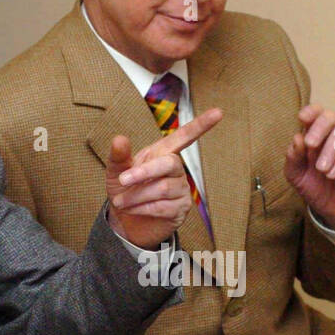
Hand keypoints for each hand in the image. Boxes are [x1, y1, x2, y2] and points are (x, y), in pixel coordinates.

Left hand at [106, 108, 223, 249]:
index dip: (201, 125)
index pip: (184, 137)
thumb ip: (119, 156)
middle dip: (144, 172)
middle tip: (122, 180)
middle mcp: (175, 169)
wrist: (125, 222)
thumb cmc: (124, 191)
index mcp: (162, 153)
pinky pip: (163, 207)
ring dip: (136, 196)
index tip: (219, 112)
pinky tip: (132, 210)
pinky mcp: (180, 209)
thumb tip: (119, 139)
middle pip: (169, 163)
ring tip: (121, 201)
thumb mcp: (115, 171)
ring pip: (162, 189)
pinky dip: (142, 208)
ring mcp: (181, 189)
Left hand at [285, 104, 334, 233]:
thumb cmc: (315, 189)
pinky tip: (331, 175)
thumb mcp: (297, 176)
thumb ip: (293, 158)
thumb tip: (297, 138)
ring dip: (329, 150)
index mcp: (316, 135)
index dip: (311, 111)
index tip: (302, 118)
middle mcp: (334, 136)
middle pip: (330, 117)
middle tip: (310, 144)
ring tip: (321, 170)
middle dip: (319, 127)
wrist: (334, 212)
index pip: (316, 113)